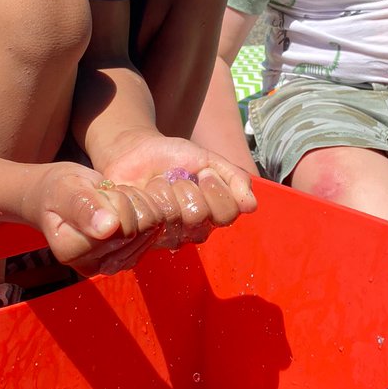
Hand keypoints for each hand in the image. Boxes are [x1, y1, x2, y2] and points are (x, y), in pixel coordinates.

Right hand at [21, 160, 166, 276]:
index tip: (98, 192)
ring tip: (113, 201)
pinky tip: (125, 209)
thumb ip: (83, 207)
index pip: (121, 227)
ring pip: (149, 230)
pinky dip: (144, 213)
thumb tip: (107, 228)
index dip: (118, 199)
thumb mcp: (65, 189)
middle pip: (138, 229)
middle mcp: (90, 265)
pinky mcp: (125, 260)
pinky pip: (154, 233)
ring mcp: (110, 265)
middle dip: (129, 201)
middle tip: (106, 195)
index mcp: (71, 250)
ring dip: (137, 206)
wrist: (58, 199)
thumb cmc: (60, 191)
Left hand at [101, 131, 256, 250]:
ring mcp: (168, 236)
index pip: (227, 213)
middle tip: (177, 176)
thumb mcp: (209, 159)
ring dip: (165, 189)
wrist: (136, 152)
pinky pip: (150, 220)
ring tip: (158, 182)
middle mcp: (193, 230)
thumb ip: (234, 178)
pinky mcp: (143, 236)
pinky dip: (147, 197)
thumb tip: (251, 206)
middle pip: (200, 216)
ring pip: (175, 217)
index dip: (215, 188)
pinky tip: (143, 192)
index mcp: (213, 214)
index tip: (204, 172)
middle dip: (187, 187)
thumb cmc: (173, 157)